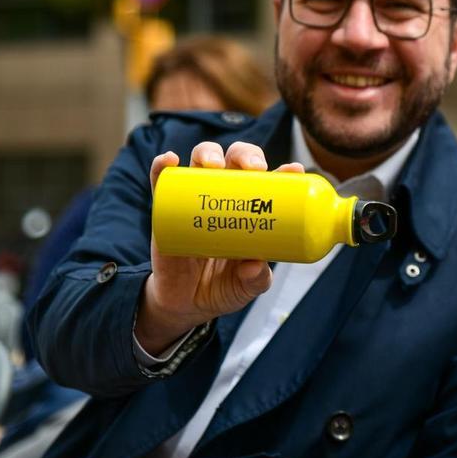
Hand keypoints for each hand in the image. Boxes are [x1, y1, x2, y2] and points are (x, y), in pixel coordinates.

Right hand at [137, 142, 304, 354]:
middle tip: (254, 168)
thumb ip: (255, 280)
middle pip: (236, 161)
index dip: (283, 172)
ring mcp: (195, 199)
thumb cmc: (223, 287)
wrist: (185, 303)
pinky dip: (163, 167)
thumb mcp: (246, 287)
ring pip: (201, 162)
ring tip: (214, 164)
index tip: (294, 169)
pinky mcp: (166, 209)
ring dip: (209, 154)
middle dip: (246, 155)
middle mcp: (225, 197)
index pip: (269, 182)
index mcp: (251, 210)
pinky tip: (169, 160)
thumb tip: (255, 267)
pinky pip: (162, 182)